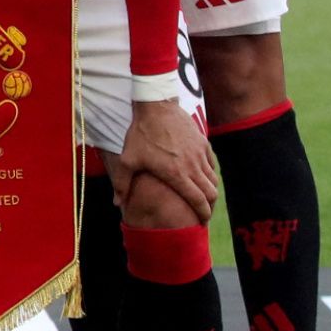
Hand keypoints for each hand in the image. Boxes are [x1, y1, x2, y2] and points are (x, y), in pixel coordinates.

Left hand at [118, 99, 219, 221]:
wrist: (156, 107)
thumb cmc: (140, 134)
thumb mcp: (127, 160)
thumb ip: (122, 184)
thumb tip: (117, 204)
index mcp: (177, 174)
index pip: (198, 201)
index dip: (203, 215)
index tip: (201, 223)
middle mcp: (193, 166)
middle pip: (211, 193)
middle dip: (210, 207)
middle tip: (203, 214)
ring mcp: (200, 154)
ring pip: (213, 179)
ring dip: (210, 191)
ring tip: (203, 198)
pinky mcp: (203, 143)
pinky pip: (212, 164)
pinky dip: (210, 174)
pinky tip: (202, 177)